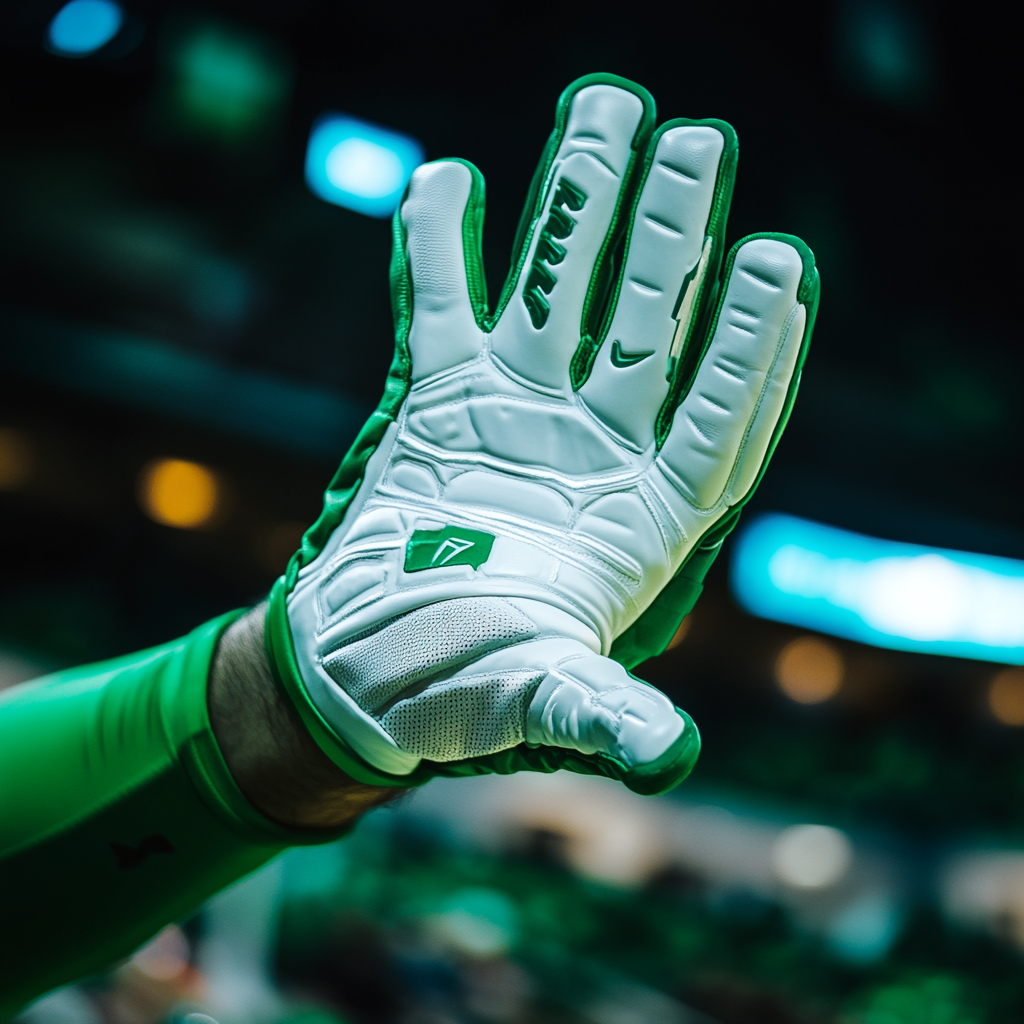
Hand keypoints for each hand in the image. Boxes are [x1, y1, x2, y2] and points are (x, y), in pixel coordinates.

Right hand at [266, 74, 818, 794]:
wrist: (363, 669)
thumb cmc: (455, 698)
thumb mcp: (531, 711)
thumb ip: (597, 716)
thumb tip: (673, 755)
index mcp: (641, 528)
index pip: (719, 427)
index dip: (751, 352)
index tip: (779, 265)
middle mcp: (592, 454)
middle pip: (647, 330)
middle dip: (673, 239)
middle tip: (699, 144)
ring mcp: (515, 415)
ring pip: (557, 292)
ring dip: (577, 206)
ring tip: (603, 104)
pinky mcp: (436, 400)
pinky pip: (441, 304)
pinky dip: (439, 245)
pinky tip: (450, 181)